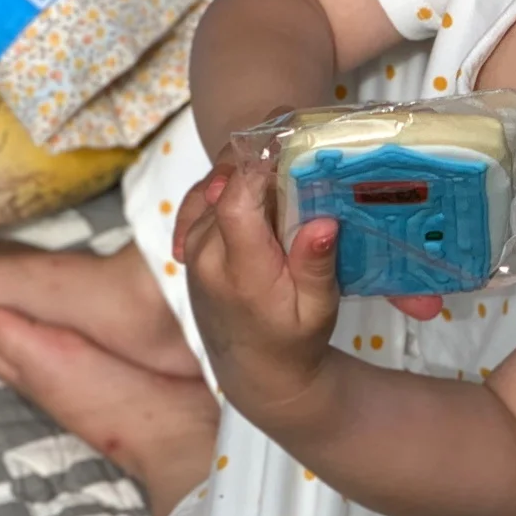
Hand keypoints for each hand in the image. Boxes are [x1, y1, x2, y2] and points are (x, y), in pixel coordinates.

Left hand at [178, 164, 342, 429]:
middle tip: (296, 151)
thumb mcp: (317, 310)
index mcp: (240, 271)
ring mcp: (194, 246)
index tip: (288, 146)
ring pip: (214, 187)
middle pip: (223, 187)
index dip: (258, 169)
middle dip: (258, 162)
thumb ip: (314, 265)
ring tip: (283, 170)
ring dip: (246, 173)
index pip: (234, 203)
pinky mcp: (192, 242)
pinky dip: (227, 184)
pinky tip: (254, 186)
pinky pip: (202, 199)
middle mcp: (207, 254)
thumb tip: (323, 223)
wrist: (254, 369)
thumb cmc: (293, 340)